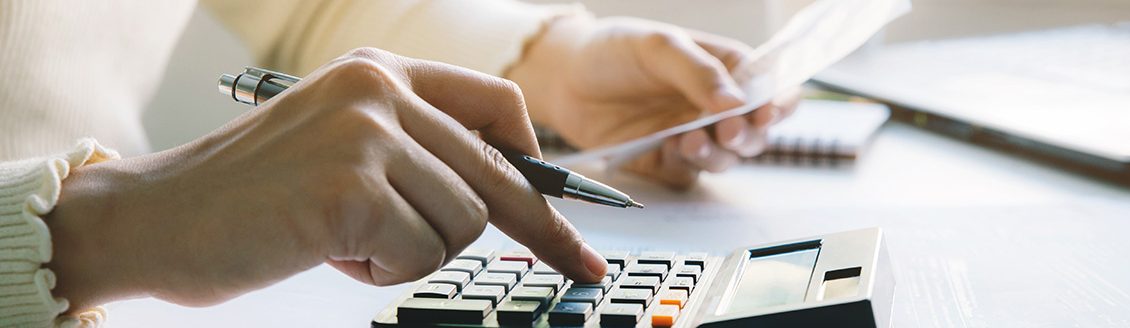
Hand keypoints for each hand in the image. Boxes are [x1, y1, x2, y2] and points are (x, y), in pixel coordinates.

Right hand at [43, 48, 607, 311]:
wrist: (154, 218)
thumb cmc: (251, 196)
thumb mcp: (342, 144)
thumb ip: (417, 151)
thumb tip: (509, 195)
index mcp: (381, 71)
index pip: (498, 109)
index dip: (541, 170)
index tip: (571, 217)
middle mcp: (379, 89)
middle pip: (497, 173)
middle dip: (542, 231)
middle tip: (583, 268)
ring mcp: (365, 135)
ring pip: (461, 223)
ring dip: (414, 253)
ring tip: (349, 241)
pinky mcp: (350, 188)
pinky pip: (419, 254)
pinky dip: (383, 271)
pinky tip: (329, 251)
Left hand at [508, 16, 802, 188]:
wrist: (562, 78)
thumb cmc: (612, 50)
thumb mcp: (658, 47)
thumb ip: (698, 73)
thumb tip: (737, 102)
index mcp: (726, 71)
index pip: (771, 89)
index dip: (777, 104)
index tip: (767, 113)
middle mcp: (714, 107)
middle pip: (754, 133)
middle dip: (747, 136)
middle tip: (727, 132)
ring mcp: (692, 136)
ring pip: (725, 159)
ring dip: (715, 154)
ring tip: (690, 139)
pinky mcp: (665, 161)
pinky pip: (687, 173)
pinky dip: (684, 166)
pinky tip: (669, 149)